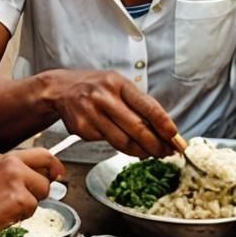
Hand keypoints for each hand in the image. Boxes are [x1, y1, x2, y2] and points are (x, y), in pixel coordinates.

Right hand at [0, 148, 64, 236]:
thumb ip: (14, 171)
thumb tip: (41, 175)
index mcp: (5, 158)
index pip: (41, 153)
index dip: (55, 164)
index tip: (58, 172)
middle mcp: (11, 164)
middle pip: (47, 173)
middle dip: (43, 188)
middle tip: (30, 198)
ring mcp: (15, 180)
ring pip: (42, 192)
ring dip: (31, 203)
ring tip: (9, 207)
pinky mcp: (18, 198)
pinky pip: (33, 208)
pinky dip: (23, 215)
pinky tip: (6, 214)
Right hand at [46, 69, 177, 157]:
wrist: (61, 89)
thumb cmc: (95, 87)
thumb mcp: (117, 85)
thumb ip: (138, 104)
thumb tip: (163, 128)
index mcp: (119, 83)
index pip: (148, 106)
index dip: (164, 124)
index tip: (175, 137)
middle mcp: (105, 97)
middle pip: (137, 128)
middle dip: (156, 144)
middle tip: (166, 152)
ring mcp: (92, 113)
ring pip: (123, 141)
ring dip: (141, 151)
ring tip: (151, 153)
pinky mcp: (82, 128)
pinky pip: (107, 143)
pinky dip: (120, 147)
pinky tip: (127, 146)